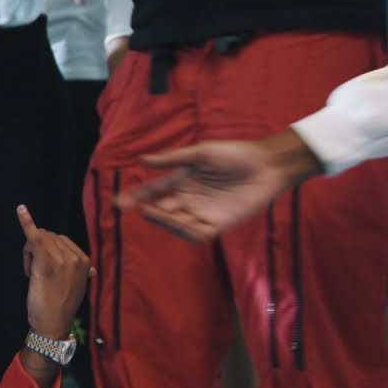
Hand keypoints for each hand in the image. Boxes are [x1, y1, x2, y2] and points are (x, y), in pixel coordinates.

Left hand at [18, 205, 91, 340]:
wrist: (52, 326)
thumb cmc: (60, 308)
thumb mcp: (75, 287)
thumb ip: (79, 273)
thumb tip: (91, 270)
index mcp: (85, 262)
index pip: (61, 240)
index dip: (47, 251)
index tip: (41, 269)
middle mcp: (75, 257)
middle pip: (49, 237)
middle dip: (36, 250)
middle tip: (32, 273)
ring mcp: (61, 258)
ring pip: (39, 239)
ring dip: (29, 253)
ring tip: (32, 275)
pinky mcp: (44, 262)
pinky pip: (34, 235)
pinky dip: (26, 221)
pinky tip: (20, 210)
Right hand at [116, 130, 322, 241]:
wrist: (267, 165)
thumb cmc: (236, 154)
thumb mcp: (201, 153)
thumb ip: (173, 159)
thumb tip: (142, 159)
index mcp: (182, 181)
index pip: (153, 191)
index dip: (136, 197)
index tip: (120, 202)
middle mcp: (189, 199)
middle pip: (162, 209)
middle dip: (148, 210)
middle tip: (140, 208)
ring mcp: (203, 213)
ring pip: (176, 224)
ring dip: (165, 221)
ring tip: (155, 212)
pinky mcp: (219, 224)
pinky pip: (198, 234)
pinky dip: (186, 232)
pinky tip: (180, 223)